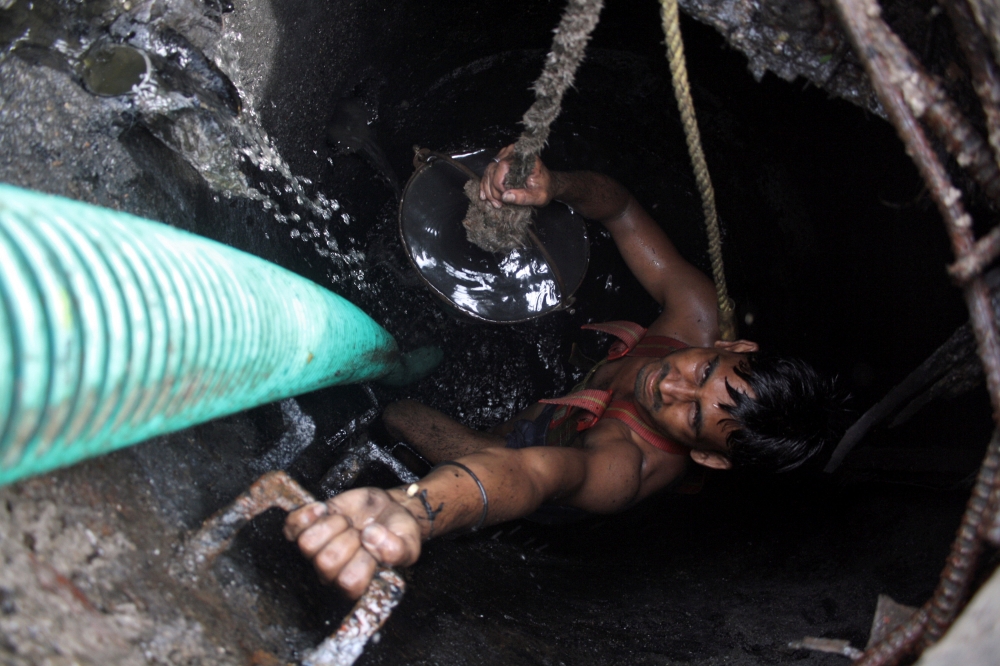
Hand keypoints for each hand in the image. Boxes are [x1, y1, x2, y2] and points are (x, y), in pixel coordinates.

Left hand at [284, 487, 421, 598]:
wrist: (389, 509)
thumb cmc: (398, 532)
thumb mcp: (409, 544)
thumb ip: (397, 549)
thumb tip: (372, 536)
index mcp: (357, 582)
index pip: (349, 583)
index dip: (362, 559)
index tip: (373, 541)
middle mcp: (333, 571)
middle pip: (325, 563)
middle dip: (347, 538)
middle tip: (360, 530)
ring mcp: (317, 550)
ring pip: (307, 544)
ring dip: (331, 525)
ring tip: (346, 522)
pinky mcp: (306, 528)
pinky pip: (292, 526)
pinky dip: (307, 514)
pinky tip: (324, 509)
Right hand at [480, 144, 554, 208]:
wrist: (549, 184)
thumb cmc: (545, 188)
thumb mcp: (539, 196)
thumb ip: (524, 197)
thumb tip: (505, 197)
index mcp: (524, 157)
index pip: (502, 167)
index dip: (499, 184)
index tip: (504, 198)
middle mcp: (514, 153)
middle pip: (493, 169)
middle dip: (492, 190)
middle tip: (498, 204)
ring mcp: (507, 156)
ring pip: (489, 171)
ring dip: (488, 189)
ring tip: (494, 203)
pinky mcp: (502, 162)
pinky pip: (489, 172)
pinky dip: (486, 185)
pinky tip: (485, 196)